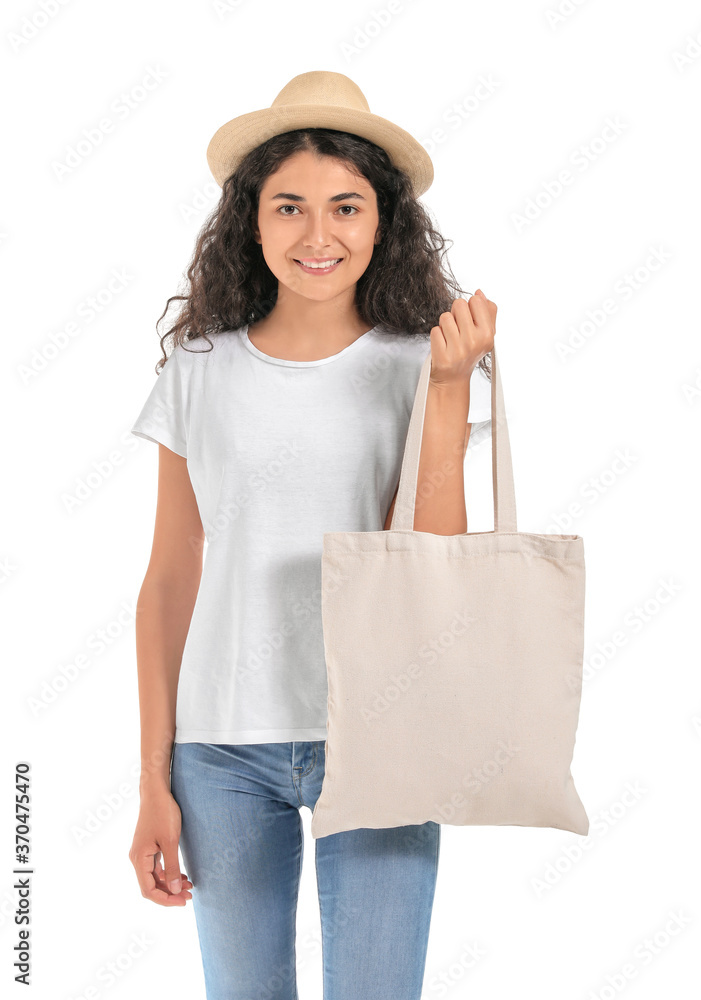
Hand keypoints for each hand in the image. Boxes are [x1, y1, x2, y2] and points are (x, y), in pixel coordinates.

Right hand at [129, 788, 193, 906]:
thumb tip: (175, 890)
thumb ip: (172, 867)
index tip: (183, 901)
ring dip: (170, 884)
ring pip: (154, 877)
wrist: (156, 792)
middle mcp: (137, 859)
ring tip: (189, 886)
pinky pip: (157, 867)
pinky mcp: (148, 847)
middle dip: (169, 893)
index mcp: (139, 859)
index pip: (149, 890)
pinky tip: (182, 875)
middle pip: (151, 886)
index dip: (166, 900)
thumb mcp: (170, 841)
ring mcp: (142, 853)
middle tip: (189, 896)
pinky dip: (168, 873)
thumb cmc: (163, 813)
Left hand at [428, 289, 496, 387]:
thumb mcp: (486, 334)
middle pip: (458, 304)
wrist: (454, 378)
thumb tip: (479, 293)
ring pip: (445, 317)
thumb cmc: (470, 352)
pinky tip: (443, 345)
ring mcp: (458, 349)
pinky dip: (437, 336)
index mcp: (487, 334)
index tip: (469, 319)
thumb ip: (487, 311)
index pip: (475, 301)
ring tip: (450, 337)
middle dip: (456, 313)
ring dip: (445, 325)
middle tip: (458, 328)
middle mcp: (474, 341)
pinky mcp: (442, 356)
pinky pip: (435, 330)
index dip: (469, 307)